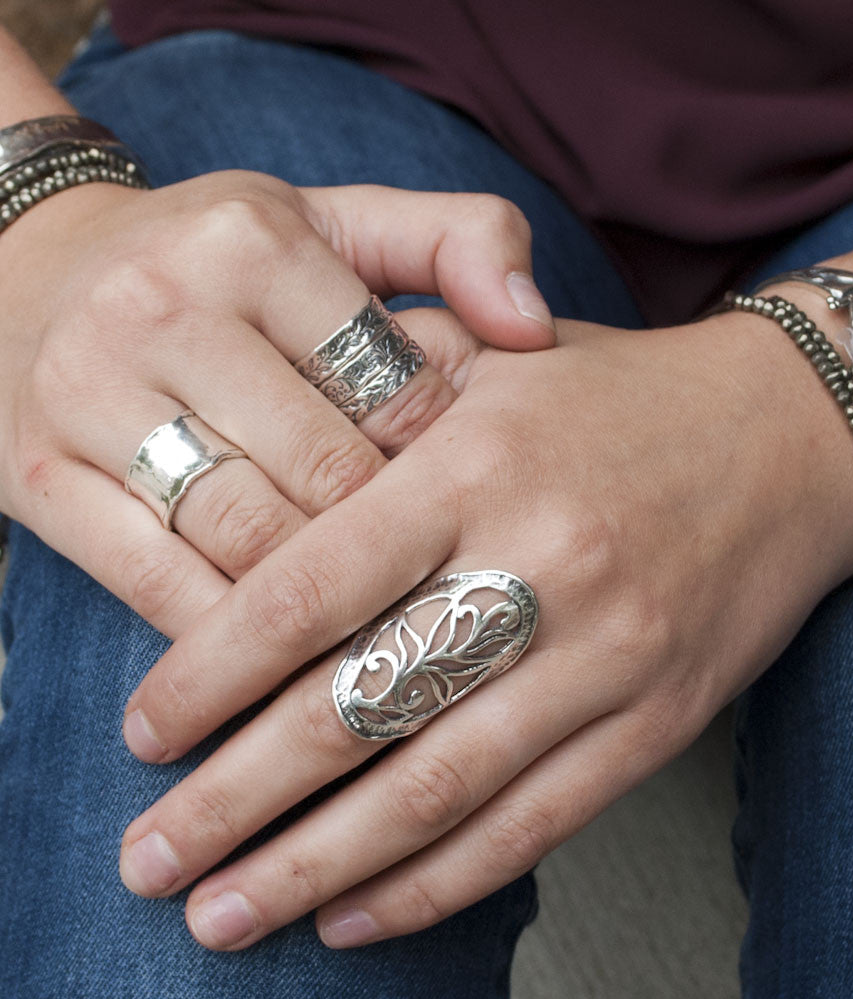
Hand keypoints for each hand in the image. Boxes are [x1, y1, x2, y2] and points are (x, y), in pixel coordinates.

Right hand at [0, 174, 552, 636]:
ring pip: (249, 538)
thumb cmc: (221, 260)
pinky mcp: (41, 476)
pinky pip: (158, 583)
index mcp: (257, 244)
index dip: (450, 467)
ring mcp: (91, 395)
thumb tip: (536, 327)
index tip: (469, 508)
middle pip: (328, 475)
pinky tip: (285, 659)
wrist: (27, 270)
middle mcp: (166, 309)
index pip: (396, 390)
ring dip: (327, 607)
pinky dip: (234, 634)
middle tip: (445, 592)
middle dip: (398, 545)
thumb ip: (458, 241)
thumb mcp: (340, 221)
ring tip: (382, 637)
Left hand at [115, 310, 852, 949]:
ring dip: (318, 867)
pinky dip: (437, 884)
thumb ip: (384, 387)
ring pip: (440, 788)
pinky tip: (357, 913)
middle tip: (148, 860)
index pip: (312, 586)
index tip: (143, 736)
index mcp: (479, 462)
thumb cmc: (626, 395)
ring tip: (226, 916)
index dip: (210, 673)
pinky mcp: (660, 717)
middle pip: (359, 706)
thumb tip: (273, 450)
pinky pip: (536, 822)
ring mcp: (610, 652)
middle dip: (236, 800)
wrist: (792, 437)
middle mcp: (541, 561)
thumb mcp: (504, 357)